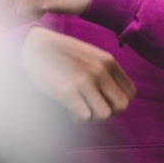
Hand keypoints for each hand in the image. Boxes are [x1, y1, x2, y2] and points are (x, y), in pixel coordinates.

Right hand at [21, 26, 135, 121]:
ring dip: (92, 116)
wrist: (32, 45)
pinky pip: (84, 117)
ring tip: (79, 107)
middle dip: (108, 111)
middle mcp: (100, 70)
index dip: (118, 102)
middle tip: (92, 107)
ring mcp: (84, 80)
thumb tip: (112, 101)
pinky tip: (68, 108)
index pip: (131, 94)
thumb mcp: (91, 56)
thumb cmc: (61, 54)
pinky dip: (77, 117)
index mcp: (109, 62)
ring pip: (104, 114)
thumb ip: (105, 73)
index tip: (104, 101)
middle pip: (121, 106)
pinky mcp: (67, 90)